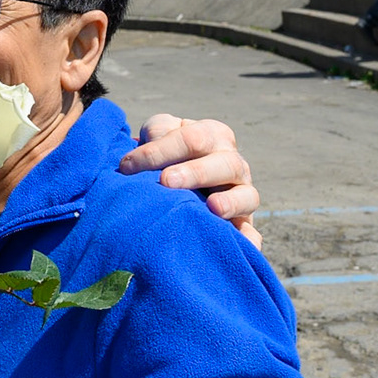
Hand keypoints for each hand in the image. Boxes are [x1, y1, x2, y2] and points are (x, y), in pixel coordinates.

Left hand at [119, 114, 261, 247]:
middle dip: (195, 172)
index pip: (191, 139)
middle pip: (224, 164)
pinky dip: (249, 239)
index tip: (127, 166)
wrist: (177, 179)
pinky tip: (243, 244)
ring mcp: (241, 193)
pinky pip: (251, 232)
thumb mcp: (159, 133)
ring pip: (247, 196)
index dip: (159, 151)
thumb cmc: (165, 152)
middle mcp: (233, 163)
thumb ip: (156, 133)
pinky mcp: (242, 222)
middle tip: (166, 181)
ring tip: (213, 207)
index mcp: (213, 135)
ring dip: (230, 202)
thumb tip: (148, 148)